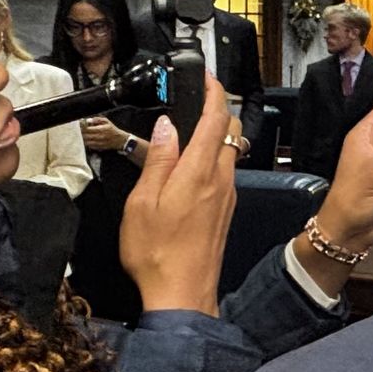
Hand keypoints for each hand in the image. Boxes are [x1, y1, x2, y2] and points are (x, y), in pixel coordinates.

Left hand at [81, 116, 129, 153]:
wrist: (119, 140)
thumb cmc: (112, 130)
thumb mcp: (107, 121)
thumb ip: (98, 119)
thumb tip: (89, 120)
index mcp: (101, 129)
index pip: (87, 129)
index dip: (81, 127)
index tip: (78, 125)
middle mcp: (99, 137)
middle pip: (85, 136)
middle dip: (80, 133)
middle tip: (77, 130)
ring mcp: (98, 143)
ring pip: (86, 142)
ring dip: (82, 138)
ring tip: (80, 135)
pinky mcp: (98, 147)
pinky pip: (89, 146)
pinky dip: (86, 143)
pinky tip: (84, 140)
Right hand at [118, 83, 238, 314]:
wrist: (182, 294)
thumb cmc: (157, 254)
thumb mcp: (143, 202)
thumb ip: (158, 160)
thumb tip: (164, 127)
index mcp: (199, 172)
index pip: (215, 118)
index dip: (213, 91)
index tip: (206, 77)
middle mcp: (221, 180)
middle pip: (229, 130)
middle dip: (216, 108)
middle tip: (195, 99)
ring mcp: (227, 195)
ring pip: (229, 151)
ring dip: (214, 134)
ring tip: (187, 129)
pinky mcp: (226, 210)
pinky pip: (224, 172)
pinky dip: (212, 157)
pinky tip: (190, 166)